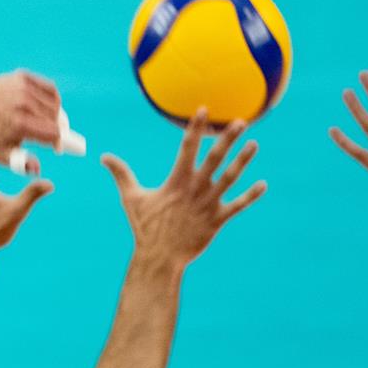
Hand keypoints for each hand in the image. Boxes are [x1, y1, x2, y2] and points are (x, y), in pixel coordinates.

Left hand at [0, 70, 61, 173]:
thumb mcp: (1, 153)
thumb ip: (21, 164)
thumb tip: (37, 170)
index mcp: (20, 123)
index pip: (54, 133)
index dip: (59, 142)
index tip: (56, 148)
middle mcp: (23, 103)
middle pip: (57, 119)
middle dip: (58, 130)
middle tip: (53, 137)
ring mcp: (24, 87)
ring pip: (56, 103)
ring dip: (56, 115)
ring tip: (49, 124)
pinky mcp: (24, 76)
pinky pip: (50, 88)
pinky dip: (53, 99)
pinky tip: (46, 108)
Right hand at [101, 109, 265, 269]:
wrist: (159, 258)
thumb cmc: (145, 228)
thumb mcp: (130, 198)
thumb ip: (121, 174)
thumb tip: (104, 157)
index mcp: (176, 181)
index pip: (187, 147)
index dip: (196, 127)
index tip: (204, 110)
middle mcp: (195, 189)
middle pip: (214, 158)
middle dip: (227, 139)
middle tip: (241, 121)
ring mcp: (208, 204)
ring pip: (229, 178)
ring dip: (242, 161)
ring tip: (254, 144)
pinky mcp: (217, 220)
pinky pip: (237, 206)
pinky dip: (250, 196)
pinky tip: (263, 185)